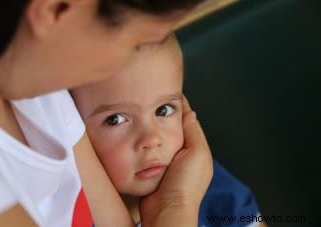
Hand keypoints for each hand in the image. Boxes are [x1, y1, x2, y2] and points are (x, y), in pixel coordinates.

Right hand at [139, 96, 212, 226]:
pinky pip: (150, 152)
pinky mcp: (153, 170)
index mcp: (195, 150)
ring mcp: (167, 163)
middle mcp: (182, 156)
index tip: (171, 95)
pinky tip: (138, 137)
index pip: (188, 123)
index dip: (181, 109)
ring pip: (160, 139)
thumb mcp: (196, 153)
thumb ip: (193, 132)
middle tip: (154, 102)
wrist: (167, 210)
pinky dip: (146, 144)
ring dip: (154, 129)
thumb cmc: (185, 185)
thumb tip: (190, 113)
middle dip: (165, 117)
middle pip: (174, 130)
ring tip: (145, 115)